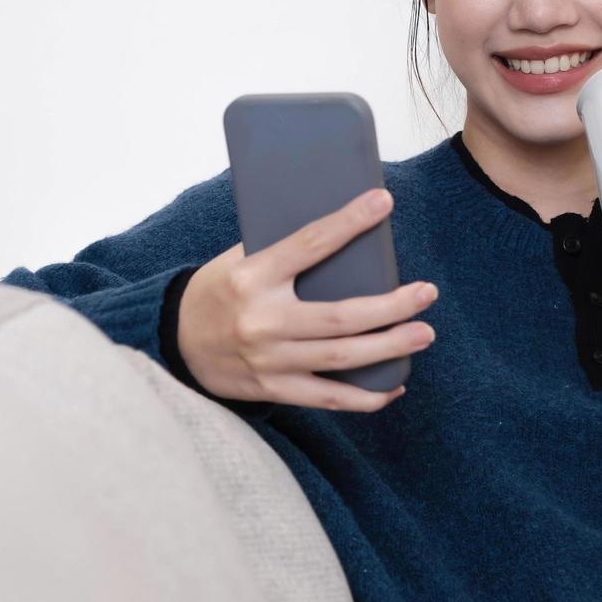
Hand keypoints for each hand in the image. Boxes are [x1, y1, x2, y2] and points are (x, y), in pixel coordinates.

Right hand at [175, 187, 437, 412]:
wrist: (174, 343)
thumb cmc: (215, 292)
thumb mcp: (237, 261)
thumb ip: (280, 253)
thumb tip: (340, 234)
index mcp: (252, 277)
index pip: (309, 244)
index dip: (349, 223)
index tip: (383, 203)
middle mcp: (262, 321)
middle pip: (340, 317)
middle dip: (391, 307)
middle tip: (426, 294)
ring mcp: (269, 360)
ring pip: (341, 359)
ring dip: (389, 348)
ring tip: (423, 334)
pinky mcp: (273, 388)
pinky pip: (328, 398)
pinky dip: (364, 397)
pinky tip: (393, 386)